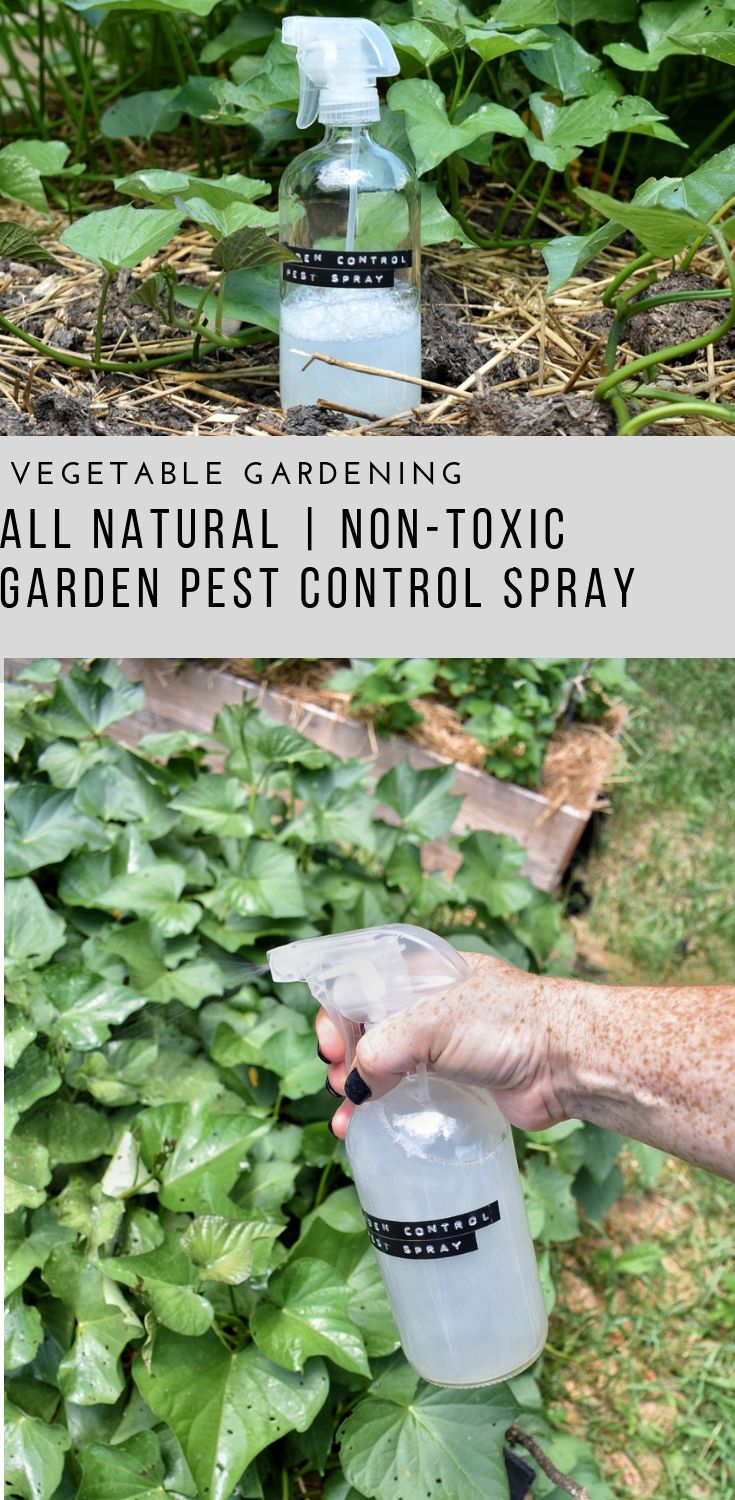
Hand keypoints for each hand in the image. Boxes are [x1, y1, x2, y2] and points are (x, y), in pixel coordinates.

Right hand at [316, 952, 567, 1138]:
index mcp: (422, 974)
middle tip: (339, 1082)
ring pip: (385, 1065)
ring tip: (347, 1117)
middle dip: (345, 1057)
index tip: (330, 1046)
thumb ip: (382, 1048)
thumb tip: (356, 1086)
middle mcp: (430, 1007)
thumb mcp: (431, 1022)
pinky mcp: (459, 1083)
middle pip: (367, 1029)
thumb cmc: (506, 1023)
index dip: (338, 1015)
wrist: (568, 1060)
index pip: (361, 985)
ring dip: (358, 1090)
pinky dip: (384, 1110)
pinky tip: (365, 1128)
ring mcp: (445, 1046)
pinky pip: (410, 1095)